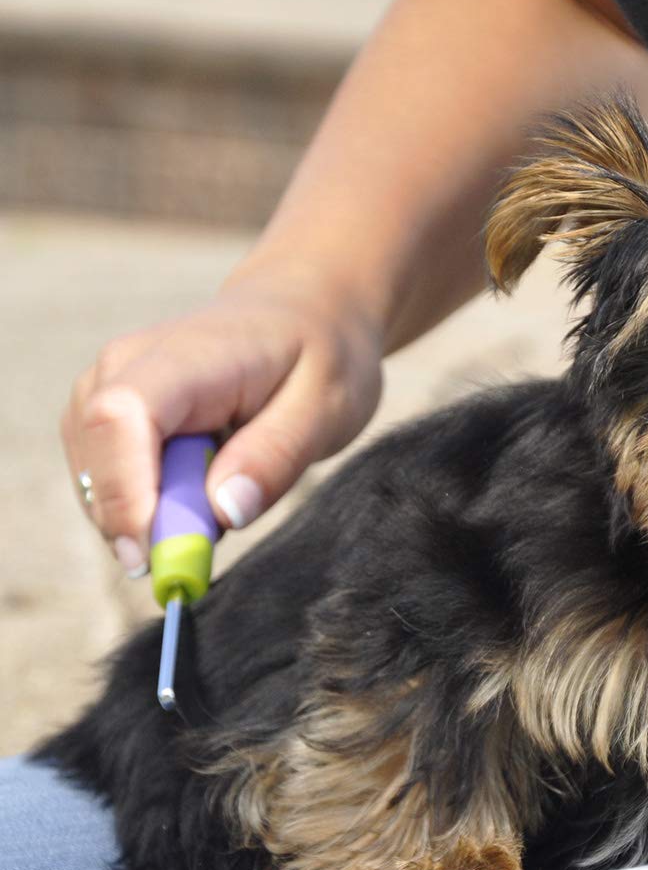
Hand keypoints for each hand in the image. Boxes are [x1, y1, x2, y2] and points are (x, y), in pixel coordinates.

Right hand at [61, 268, 383, 574]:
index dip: (126, 493)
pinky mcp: (104, 417)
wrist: (302, 312)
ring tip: (222, 492)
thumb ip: (276, 456)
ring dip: (149, 516)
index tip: (159, 557)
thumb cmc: (319, 356)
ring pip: (97, 481)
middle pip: (98, 460)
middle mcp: (125, 365)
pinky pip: (107, 481)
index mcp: (185, 355)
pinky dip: (147, 507)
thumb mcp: (328, 406)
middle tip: (208, 549)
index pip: (121, 417)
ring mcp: (105, 388)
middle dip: (143, 523)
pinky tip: (196, 492)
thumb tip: (226, 512)